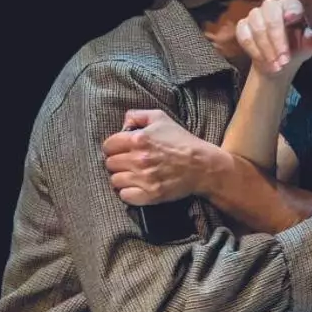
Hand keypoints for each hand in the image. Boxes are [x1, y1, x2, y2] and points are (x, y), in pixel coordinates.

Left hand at [102, 109, 221, 205]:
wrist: (203, 165)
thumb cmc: (182, 141)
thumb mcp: (160, 118)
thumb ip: (136, 115)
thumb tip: (122, 124)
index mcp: (138, 139)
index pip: (108, 146)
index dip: (114, 148)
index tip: (122, 151)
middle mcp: (138, 159)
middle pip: (110, 164)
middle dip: (118, 163)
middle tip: (130, 163)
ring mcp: (144, 178)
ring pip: (115, 181)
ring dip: (122, 178)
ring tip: (134, 175)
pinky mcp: (150, 194)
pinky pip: (125, 196)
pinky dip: (129, 193)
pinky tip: (137, 187)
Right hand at [235, 0, 311, 76]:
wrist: (277, 62)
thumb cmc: (296, 48)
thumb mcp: (309, 46)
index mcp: (290, 5)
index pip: (290, 4)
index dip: (291, 11)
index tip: (292, 19)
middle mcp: (271, 6)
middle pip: (271, 18)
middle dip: (277, 41)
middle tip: (284, 61)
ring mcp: (255, 15)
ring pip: (257, 28)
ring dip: (267, 50)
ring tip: (277, 66)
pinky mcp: (242, 26)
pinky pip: (244, 36)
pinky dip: (254, 51)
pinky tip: (264, 62)